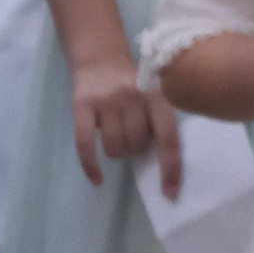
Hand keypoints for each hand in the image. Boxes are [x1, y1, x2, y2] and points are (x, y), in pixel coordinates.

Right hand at [70, 53, 182, 197]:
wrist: (102, 59)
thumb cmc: (135, 86)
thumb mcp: (155, 96)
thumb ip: (160, 123)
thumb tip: (166, 166)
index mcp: (159, 97)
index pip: (169, 138)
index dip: (171, 168)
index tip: (171, 194)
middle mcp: (134, 97)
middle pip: (137, 144)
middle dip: (136, 150)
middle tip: (132, 138)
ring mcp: (106, 101)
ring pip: (114, 147)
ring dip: (116, 152)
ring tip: (116, 138)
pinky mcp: (82, 106)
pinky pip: (84, 144)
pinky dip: (91, 166)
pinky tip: (97, 179)